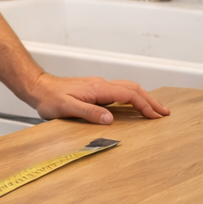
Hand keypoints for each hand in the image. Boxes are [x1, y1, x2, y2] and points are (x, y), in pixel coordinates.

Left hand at [23, 72, 169, 124]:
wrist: (38, 87)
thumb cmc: (49, 98)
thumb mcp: (66, 108)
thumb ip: (88, 113)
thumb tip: (110, 119)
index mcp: (97, 89)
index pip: (128, 95)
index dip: (144, 105)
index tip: (155, 116)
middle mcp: (101, 85)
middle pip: (133, 89)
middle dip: (150, 100)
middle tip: (164, 112)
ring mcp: (98, 86)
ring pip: (128, 88)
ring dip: (143, 97)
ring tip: (155, 109)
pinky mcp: (95, 89)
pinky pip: (120, 91)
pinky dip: (133, 97)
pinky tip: (134, 105)